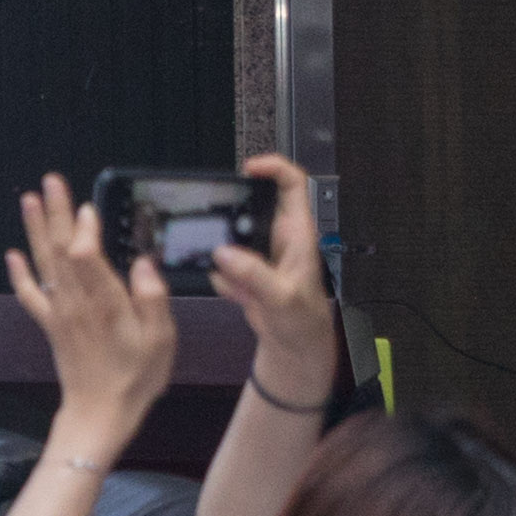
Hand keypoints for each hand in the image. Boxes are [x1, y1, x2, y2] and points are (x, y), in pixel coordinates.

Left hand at [2, 174, 178, 450]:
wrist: (98, 414)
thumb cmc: (135, 377)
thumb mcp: (160, 339)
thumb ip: (152, 297)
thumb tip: (142, 262)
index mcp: (105, 303)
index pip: (87, 256)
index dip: (84, 229)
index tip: (86, 206)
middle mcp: (76, 303)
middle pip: (60, 250)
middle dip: (55, 213)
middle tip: (50, 181)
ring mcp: (60, 313)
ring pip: (43, 264)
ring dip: (34, 230)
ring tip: (28, 199)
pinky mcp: (51, 324)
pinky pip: (30, 294)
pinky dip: (19, 274)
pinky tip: (12, 254)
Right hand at [203, 153, 339, 400]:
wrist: (295, 348)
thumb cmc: (302, 321)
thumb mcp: (282, 297)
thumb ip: (253, 275)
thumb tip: (223, 253)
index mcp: (297, 233)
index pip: (292, 184)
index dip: (273, 168)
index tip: (247, 169)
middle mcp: (278, 238)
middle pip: (253, 204)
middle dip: (231, 212)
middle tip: (212, 221)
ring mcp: (260, 254)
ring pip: (233, 234)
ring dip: (221, 250)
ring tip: (224, 270)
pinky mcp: (245, 271)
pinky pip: (222, 263)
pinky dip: (220, 276)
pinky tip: (232, 293)